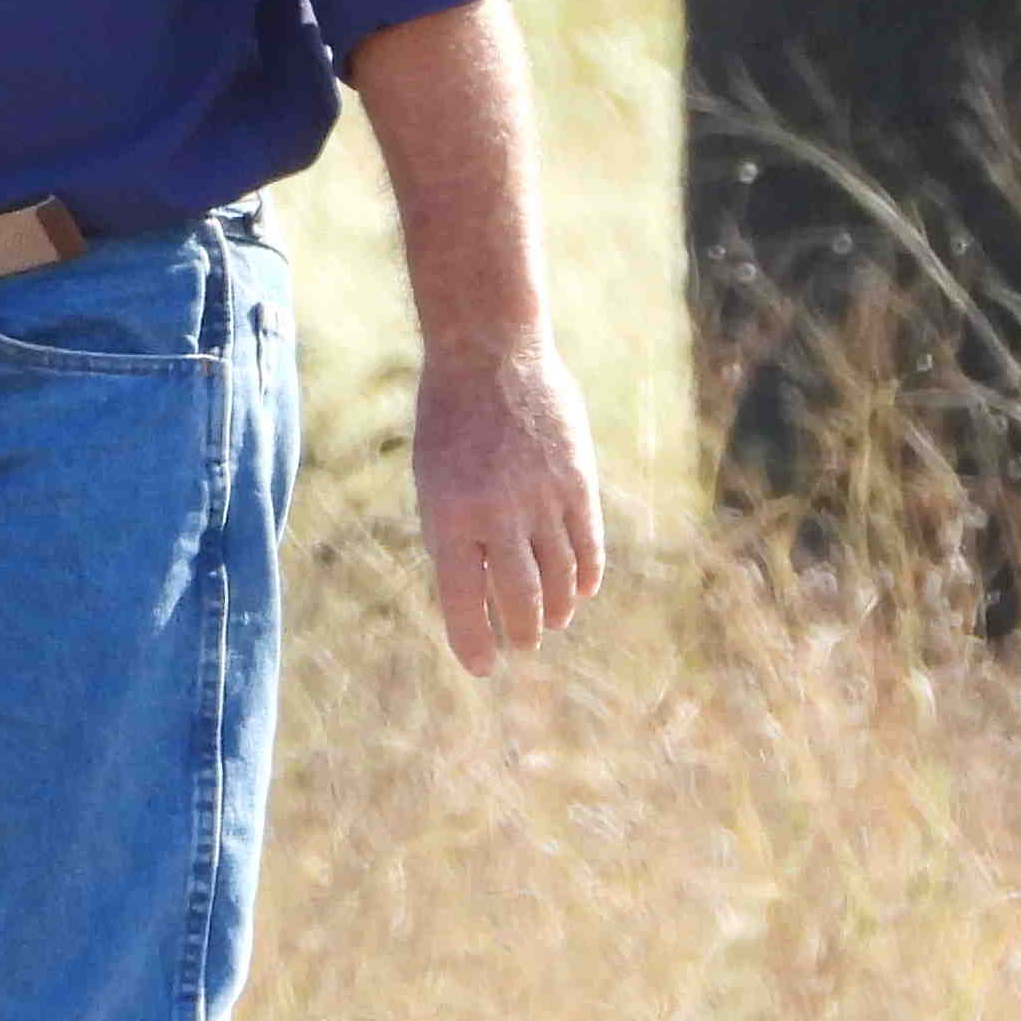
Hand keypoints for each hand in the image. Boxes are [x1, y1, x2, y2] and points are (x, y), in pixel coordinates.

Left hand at [413, 333, 606, 669]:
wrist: (490, 354)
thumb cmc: (448, 422)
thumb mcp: (432, 480)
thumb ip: (455, 537)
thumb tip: (480, 597)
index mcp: (448, 517)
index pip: (464, 604)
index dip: (474, 645)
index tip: (481, 667)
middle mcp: (496, 515)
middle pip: (521, 601)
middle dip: (521, 633)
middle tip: (521, 643)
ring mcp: (542, 499)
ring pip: (561, 581)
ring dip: (557, 611)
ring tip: (550, 622)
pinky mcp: (577, 482)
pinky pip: (588, 547)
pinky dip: (586, 578)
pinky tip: (580, 590)